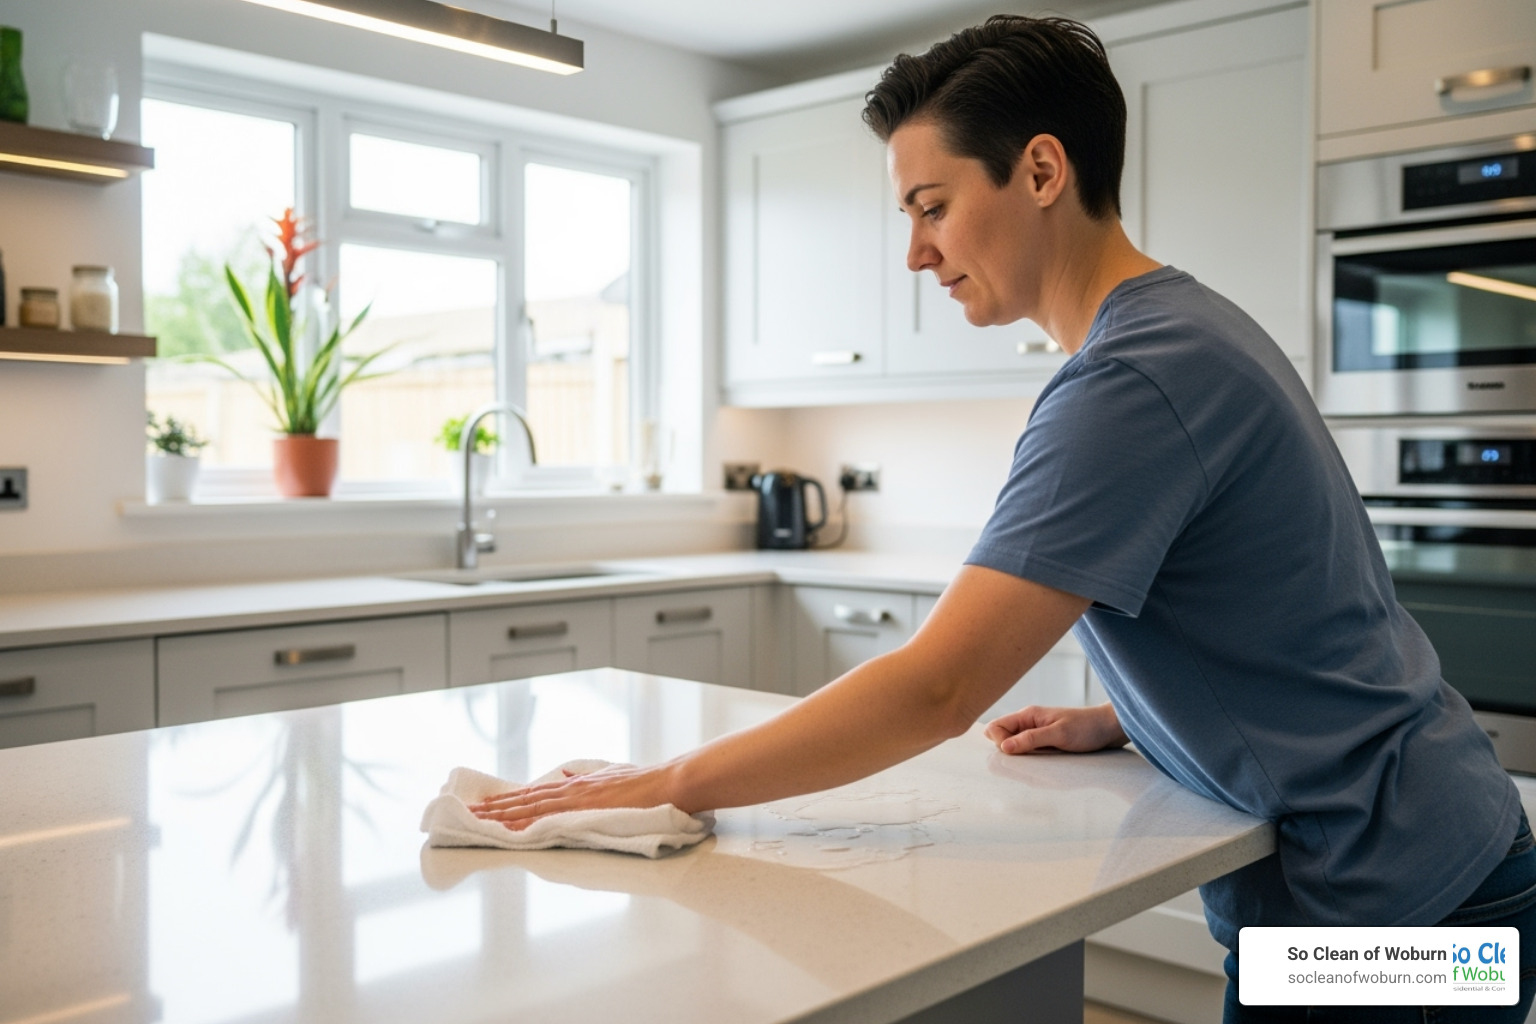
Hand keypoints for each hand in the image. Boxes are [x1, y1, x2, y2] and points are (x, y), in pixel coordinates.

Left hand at [469, 763, 676, 830]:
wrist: (669, 783)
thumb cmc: (647, 784)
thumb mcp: (611, 776)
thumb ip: (586, 780)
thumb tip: (565, 777)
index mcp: (577, 786)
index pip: (534, 794)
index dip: (509, 800)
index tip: (487, 804)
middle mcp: (572, 791)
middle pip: (526, 801)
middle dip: (496, 808)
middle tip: (468, 813)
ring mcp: (577, 801)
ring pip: (532, 808)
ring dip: (504, 815)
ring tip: (478, 820)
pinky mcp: (586, 810)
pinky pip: (551, 819)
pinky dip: (529, 824)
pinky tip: (511, 830)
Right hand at [983, 702, 1126, 754]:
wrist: (1110, 728)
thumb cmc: (1087, 728)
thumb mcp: (1059, 734)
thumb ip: (1031, 739)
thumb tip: (1003, 746)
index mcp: (1028, 715)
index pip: (996, 727)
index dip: (997, 742)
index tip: (1012, 753)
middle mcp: (1028, 723)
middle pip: (1001, 738)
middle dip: (1006, 752)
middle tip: (1026, 760)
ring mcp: (1036, 733)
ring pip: (1014, 746)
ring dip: (1019, 757)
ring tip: (1035, 762)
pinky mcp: (1045, 742)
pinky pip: (1027, 751)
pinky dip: (1029, 759)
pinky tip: (1040, 764)